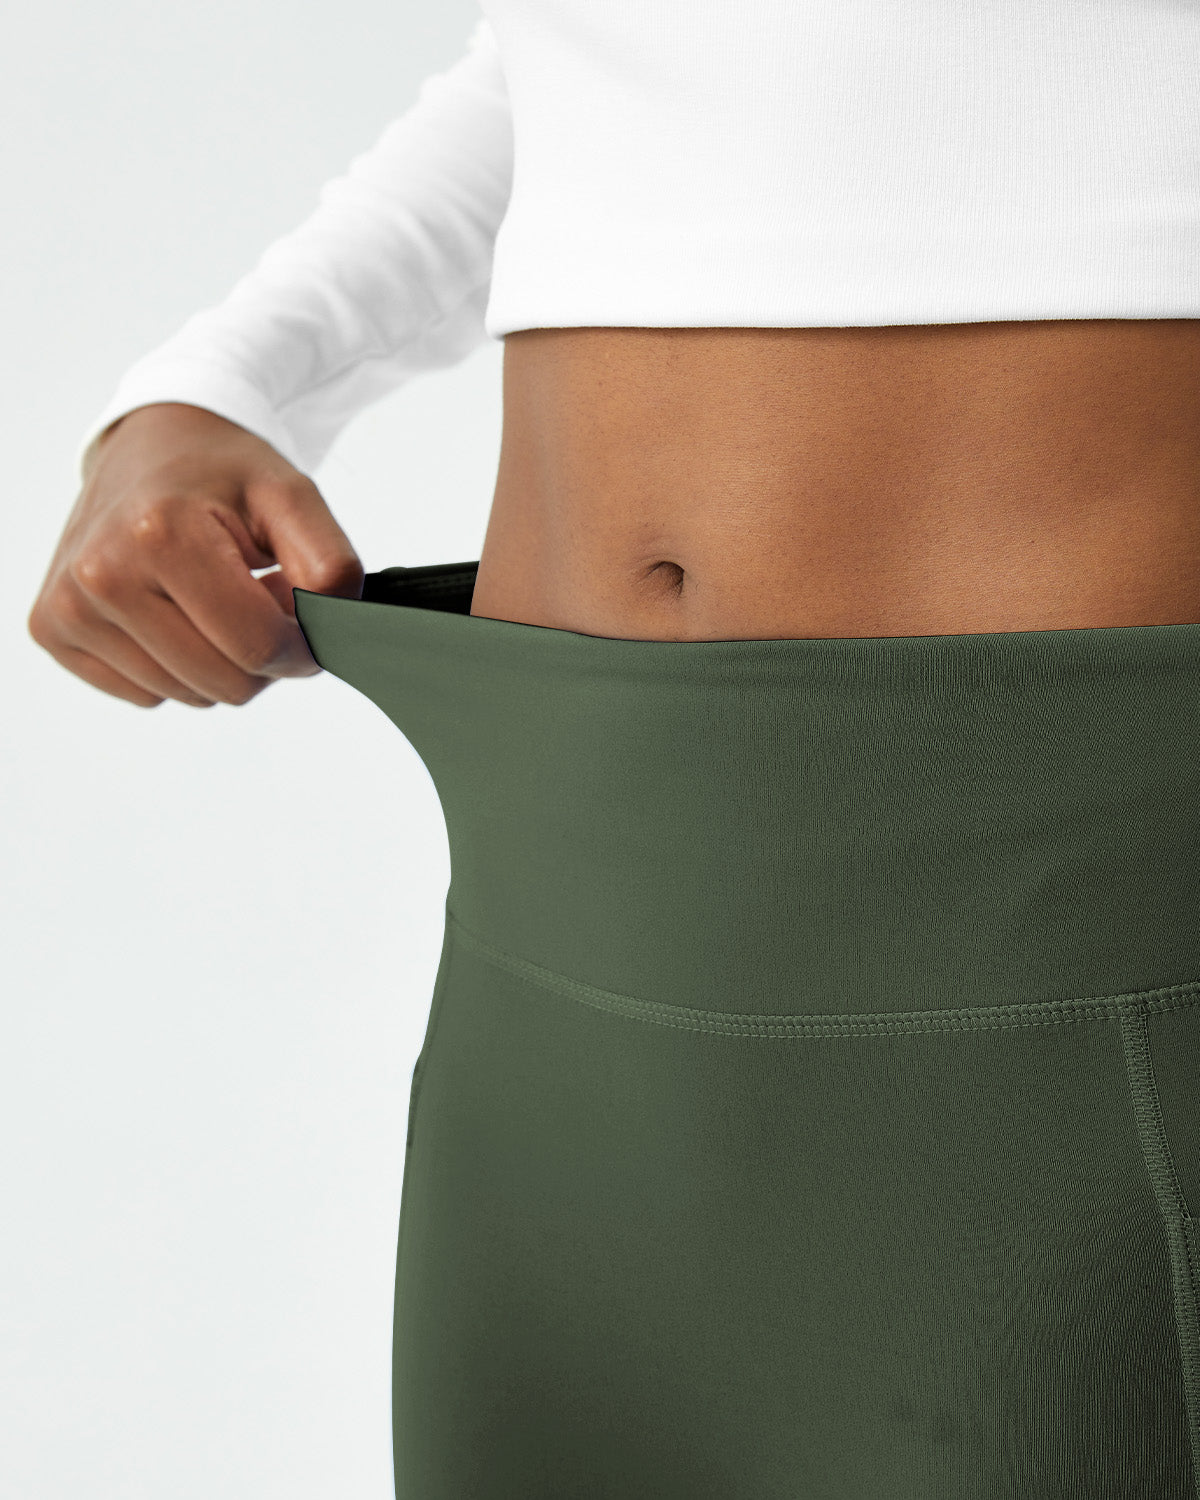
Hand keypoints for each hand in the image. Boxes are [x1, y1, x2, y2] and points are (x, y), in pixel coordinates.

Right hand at [28, 402, 363, 707]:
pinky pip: (146, 694)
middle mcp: (101, 575)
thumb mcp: (291, 497)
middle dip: (260, 652)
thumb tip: (336, 635)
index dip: (302, 647)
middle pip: (226, 684)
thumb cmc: (221, 472)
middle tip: (255, 593)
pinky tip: (171, 610)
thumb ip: (331, 566)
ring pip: (188, 695)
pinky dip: (174, 664)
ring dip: (218, 658)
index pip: (258, 647)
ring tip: (213, 595)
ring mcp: (69, 607)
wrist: (148, 445)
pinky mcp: (54, 630)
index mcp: (161, 535)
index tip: (309, 620)